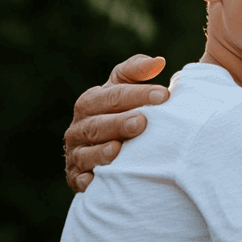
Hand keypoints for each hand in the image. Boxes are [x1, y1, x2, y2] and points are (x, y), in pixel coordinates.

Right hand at [63, 55, 168, 191]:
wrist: (109, 150)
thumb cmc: (122, 112)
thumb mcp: (126, 89)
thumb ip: (137, 72)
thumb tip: (158, 62)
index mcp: (91, 102)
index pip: (113, 95)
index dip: (138, 94)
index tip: (165, 95)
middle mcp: (80, 127)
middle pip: (97, 123)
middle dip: (119, 122)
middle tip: (143, 121)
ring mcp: (76, 153)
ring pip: (86, 152)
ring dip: (102, 151)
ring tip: (120, 148)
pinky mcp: (77, 177)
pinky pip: (79, 179)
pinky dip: (87, 179)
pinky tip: (96, 179)